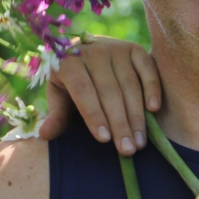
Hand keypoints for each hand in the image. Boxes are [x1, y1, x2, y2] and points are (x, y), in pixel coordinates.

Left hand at [39, 35, 161, 155]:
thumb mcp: (59, 93)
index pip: (83, 90)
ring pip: (130, 85)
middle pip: (109, 91)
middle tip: (127, 150)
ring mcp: (116, 48)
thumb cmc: (71, 78)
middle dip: (119, 123)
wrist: (87, 48)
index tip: (104, 139)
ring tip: (139, 142)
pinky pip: (147, 68)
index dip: (94, 115)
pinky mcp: (135, 49)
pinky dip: (152, 87)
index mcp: (70, 62)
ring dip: (137, 115)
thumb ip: (56, 114)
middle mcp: (94, 52)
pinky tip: (154, 109)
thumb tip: (45, 135)